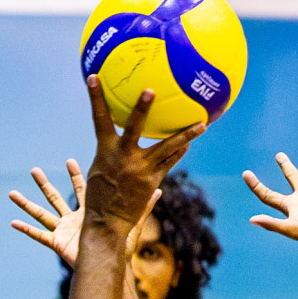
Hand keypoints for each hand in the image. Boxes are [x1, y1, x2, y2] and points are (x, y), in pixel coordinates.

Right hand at [11, 162, 161, 269]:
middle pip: (56, 197)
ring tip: (11, 193)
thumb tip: (159, 188)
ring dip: (26, 204)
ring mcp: (64, 231)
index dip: (75, 175)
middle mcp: (74, 219)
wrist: (112, 269)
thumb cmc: (122, 249)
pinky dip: (25, 229)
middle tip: (34, 170)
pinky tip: (13, 222)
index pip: (81, 189)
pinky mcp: (58, 243)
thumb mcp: (132, 224)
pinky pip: (38, 235)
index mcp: (89, 212)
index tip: (69, 160)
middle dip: (45, 184)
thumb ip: (144, 206)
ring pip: (42, 213)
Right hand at [82, 75, 200, 230]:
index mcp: (105, 150)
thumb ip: (110, 152)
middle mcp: (124, 157)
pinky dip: (178, 152)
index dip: (95, 97)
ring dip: (186, 134)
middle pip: (135, 127)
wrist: (108, 221)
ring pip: (167, 147)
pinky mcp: (153, 180)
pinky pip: (170, 162)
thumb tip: (118, 139)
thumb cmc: (100, 195)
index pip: (99, 118)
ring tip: (203, 123)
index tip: (94, 77)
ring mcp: (141, 169)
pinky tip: (188, 143)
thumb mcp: (99, 169)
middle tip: (152, 90)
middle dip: (142, 108)